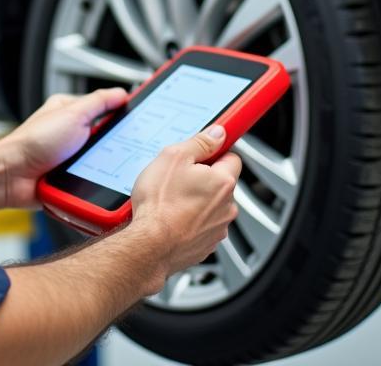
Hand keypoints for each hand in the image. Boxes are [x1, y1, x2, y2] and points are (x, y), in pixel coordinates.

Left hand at [1, 87, 128, 208]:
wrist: (12, 176)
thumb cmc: (33, 142)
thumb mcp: (72, 114)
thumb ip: (98, 102)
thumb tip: (121, 93)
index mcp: (71, 111)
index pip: (105, 108)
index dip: (122, 112)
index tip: (140, 116)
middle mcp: (71, 133)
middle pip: (106, 137)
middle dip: (115, 144)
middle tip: (126, 147)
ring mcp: (70, 157)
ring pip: (101, 161)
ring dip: (105, 166)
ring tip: (108, 167)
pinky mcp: (69, 179)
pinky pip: (92, 180)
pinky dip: (96, 182)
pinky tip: (97, 183)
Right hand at [128, 124, 241, 291]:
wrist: (148, 246)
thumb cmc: (159, 204)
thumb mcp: (174, 157)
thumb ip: (200, 142)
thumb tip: (218, 133)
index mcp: (223, 182)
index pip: (232, 157)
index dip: (214, 153)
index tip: (202, 153)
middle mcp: (227, 207)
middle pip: (220, 183)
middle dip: (203, 179)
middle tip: (179, 177)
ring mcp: (217, 229)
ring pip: (211, 206)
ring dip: (196, 201)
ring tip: (172, 200)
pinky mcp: (205, 246)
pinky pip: (201, 226)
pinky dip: (190, 221)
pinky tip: (171, 218)